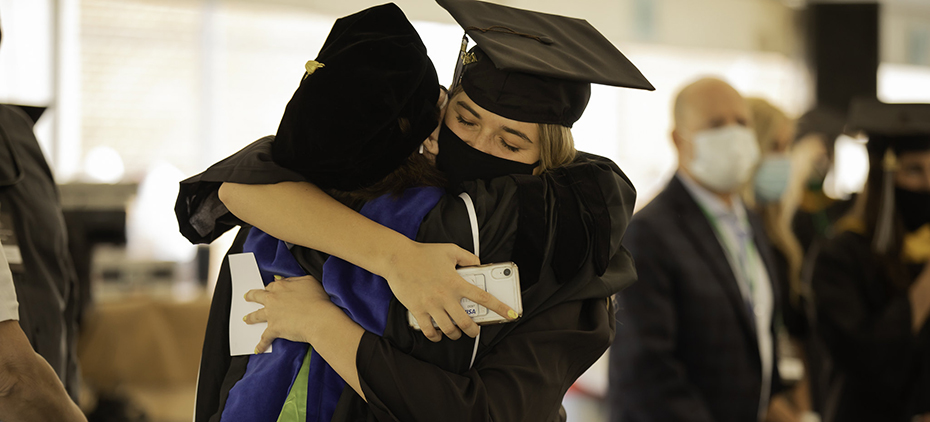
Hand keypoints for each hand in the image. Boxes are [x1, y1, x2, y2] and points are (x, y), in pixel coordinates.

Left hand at [244, 275, 332, 352]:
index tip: (269, 289)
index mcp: (281, 287)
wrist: (319, 318)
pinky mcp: (274, 329)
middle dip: (251, 296)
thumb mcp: (309, 281)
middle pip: (258, 296)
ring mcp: (272, 314)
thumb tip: (282, 279)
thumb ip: (294, 279)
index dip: (270, 288)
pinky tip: (257, 349)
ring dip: (250, 318)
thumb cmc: (318, 300)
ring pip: (256, 315)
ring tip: (246, 319)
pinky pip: (265, 338)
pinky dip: (261, 345)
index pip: (271, 286)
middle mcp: (273, 299)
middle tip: (247, 297)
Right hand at [383, 241, 516, 341]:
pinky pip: (429, 330)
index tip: (512, 314)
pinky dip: (435, 337)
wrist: (397, 258)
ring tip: (456, 332)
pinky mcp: (417, 310)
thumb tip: (478, 264)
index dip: (500, 308)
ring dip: (455, 334)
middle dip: (474, 331)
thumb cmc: (423, 253)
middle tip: (475, 331)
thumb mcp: (450, 250)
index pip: (483, 298)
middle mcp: (445, 296)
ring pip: (448, 330)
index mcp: (456, 282)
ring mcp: (431, 305)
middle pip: (466, 322)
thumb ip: (468, 257)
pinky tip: (437, 335)